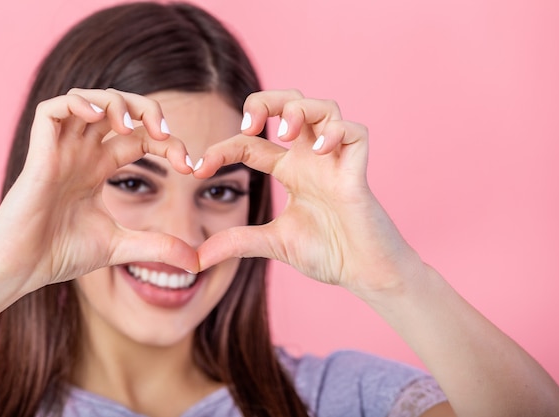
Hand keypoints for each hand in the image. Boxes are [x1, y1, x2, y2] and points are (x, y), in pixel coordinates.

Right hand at [0, 88, 197, 295]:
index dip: (168, 143)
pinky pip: (52, 109)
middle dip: (146, 110)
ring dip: (115, 103)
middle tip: (165, 133)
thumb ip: (159, 247)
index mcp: (100, 167)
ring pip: (87, 100)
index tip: (190, 167)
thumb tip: (196, 262)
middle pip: (116, 107)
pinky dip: (77, 103)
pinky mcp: (39, 153)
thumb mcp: (122, 246)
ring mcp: (61, 150)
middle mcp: (82, 152)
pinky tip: (98, 119)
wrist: (23, 269)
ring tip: (131, 126)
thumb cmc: (62, 253)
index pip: (140, 137)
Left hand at [195, 90, 423, 294]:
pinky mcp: (358, 170)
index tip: (198, 168)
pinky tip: (318, 152)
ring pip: (324, 107)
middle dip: (266, 101)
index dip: (222, 149)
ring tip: (285, 132)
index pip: (251, 143)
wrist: (363, 272)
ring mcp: (336, 161)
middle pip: (290, 103)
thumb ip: (237, 243)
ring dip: (301, 109)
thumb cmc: (327, 253)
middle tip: (251, 124)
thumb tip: (195, 259)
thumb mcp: (272, 243)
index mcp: (290, 171)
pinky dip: (336, 132)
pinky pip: (355, 132)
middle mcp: (311, 158)